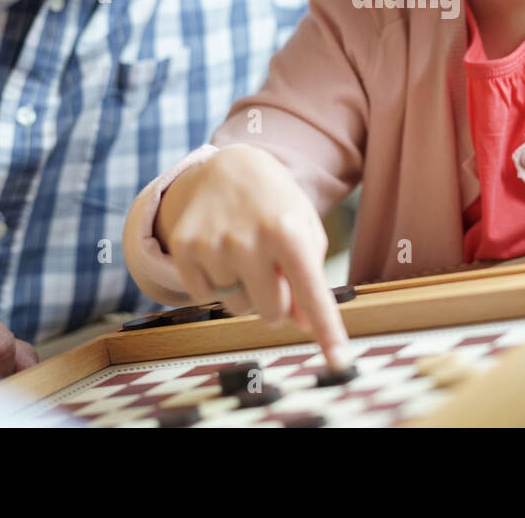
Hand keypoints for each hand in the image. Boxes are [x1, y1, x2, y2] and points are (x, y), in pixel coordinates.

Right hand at [154, 144, 352, 369]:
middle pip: (271, 312)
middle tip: (273, 272)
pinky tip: (221, 253)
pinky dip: (217, 284)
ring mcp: (212, 244)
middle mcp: (249, 239)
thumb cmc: (275, 203)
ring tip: (246, 255)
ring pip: (238, 307)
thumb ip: (309, 278)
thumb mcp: (304, 229)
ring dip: (246, 292)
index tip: (339, 359)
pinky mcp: (184, 248)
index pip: (310, 293)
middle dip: (278, 303)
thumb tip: (304, 326)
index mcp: (288, 231)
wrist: (228, 166)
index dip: (326, 330)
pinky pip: (206, 296)